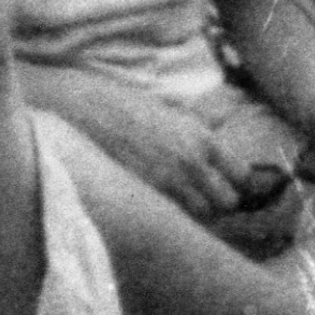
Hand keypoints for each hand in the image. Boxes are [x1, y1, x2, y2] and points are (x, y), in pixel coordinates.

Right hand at [55, 80, 257, 218]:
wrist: (73, 106)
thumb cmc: (115, 100)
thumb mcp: (161, 105)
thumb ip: (192, 123)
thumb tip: (216, 127)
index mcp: (199, 136)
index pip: (241, 174)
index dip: (233, 177)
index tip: (223, 176)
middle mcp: (191, 162)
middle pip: (226, 201)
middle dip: (216, 197)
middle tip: (201, 189)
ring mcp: (168, 182)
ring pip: (202, 214)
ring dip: (194, 207)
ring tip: (177, 195)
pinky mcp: (146, 195)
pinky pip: (173, 215)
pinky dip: (170, 211)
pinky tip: (156, 197)